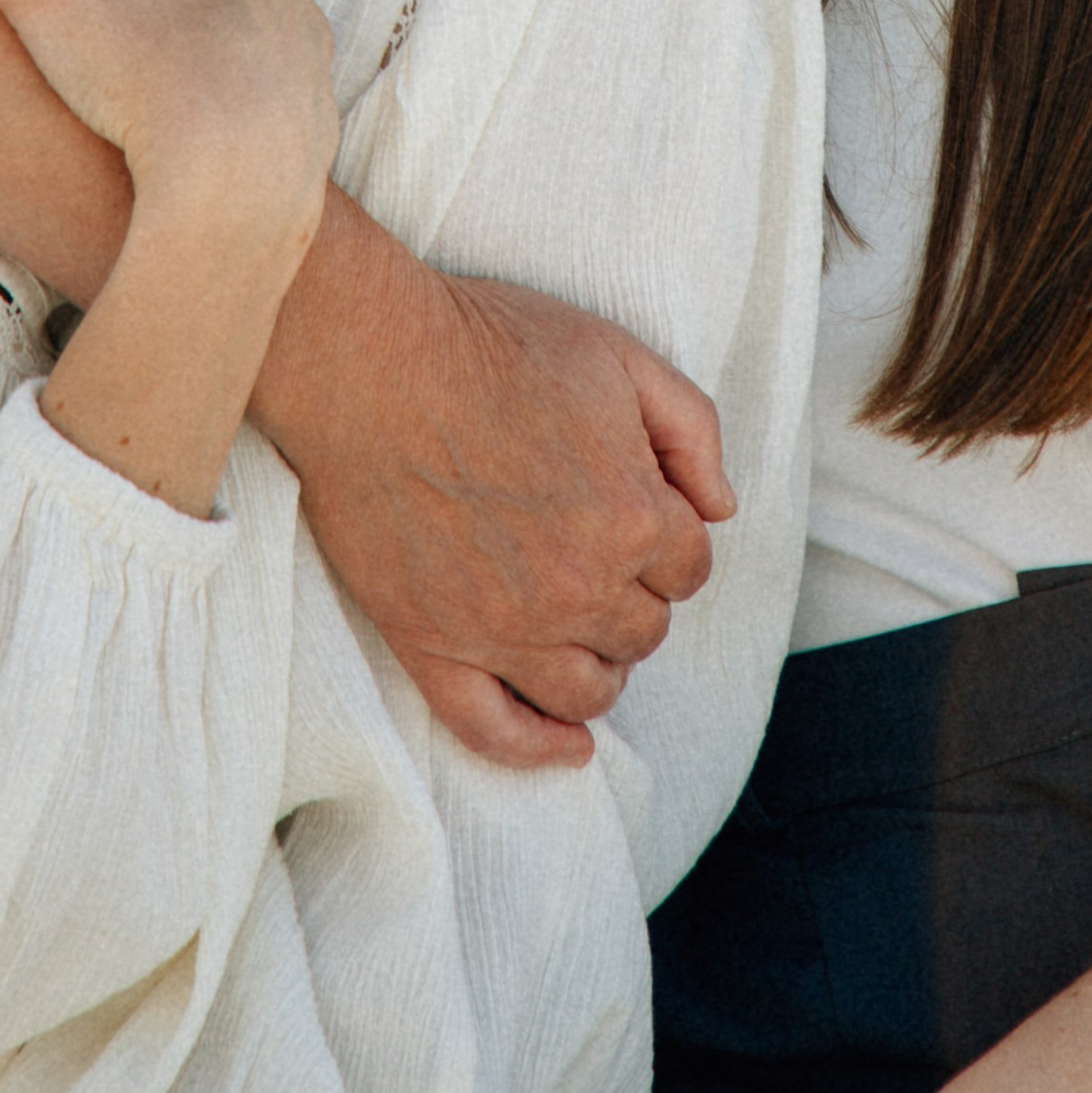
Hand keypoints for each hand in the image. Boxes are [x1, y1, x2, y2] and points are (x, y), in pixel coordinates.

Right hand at [252, 195, 734, 767]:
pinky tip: (567, 744)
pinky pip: (495, 729)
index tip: (641, 515)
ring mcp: (503, 628)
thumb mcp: (619, 355)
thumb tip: (721, 507)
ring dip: (601, 666)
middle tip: (600, 555)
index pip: (690, 566)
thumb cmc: (491, 344)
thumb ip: (692, 429)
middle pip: (643, 630)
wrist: (370, 360)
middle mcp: (578, 588)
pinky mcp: (432, 647)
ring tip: (584, 633)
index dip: (671, 539)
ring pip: (588, 690)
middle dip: (636, 597)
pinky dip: (538, 747)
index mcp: (632, 515)